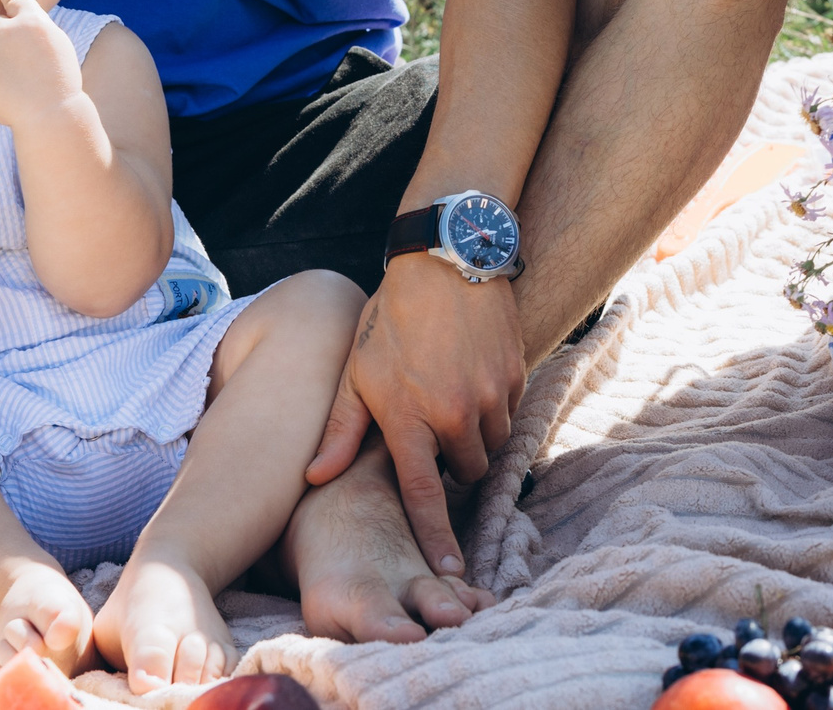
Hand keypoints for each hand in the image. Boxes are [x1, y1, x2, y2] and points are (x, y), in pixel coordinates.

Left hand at [0, 0, 85, 133]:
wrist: (48, 115)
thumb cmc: (60, 81)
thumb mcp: (57, 44)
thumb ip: (33, 29)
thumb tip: (11, 25)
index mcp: (30, 19)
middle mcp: (4, 30)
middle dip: (2, 40)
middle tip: (22, 65)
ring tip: (16, 83)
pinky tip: (5, 95)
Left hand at [305, 253, 524, 577]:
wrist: (445, 261)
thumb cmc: (391, 318)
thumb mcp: (357, 373)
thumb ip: (341, 431)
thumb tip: (316, 477)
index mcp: (411, 420)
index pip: (427, 497)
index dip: (438, 538)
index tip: (451, 571)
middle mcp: (456, 415)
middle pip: (468, 474)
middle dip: (454, 467)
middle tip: (433, 436)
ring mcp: (492, 395)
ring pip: (492, 446)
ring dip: (475, 439)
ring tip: (450, 402)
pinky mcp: (516, 375)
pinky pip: (510, 414)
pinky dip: (494, 410)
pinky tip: (471, 379)